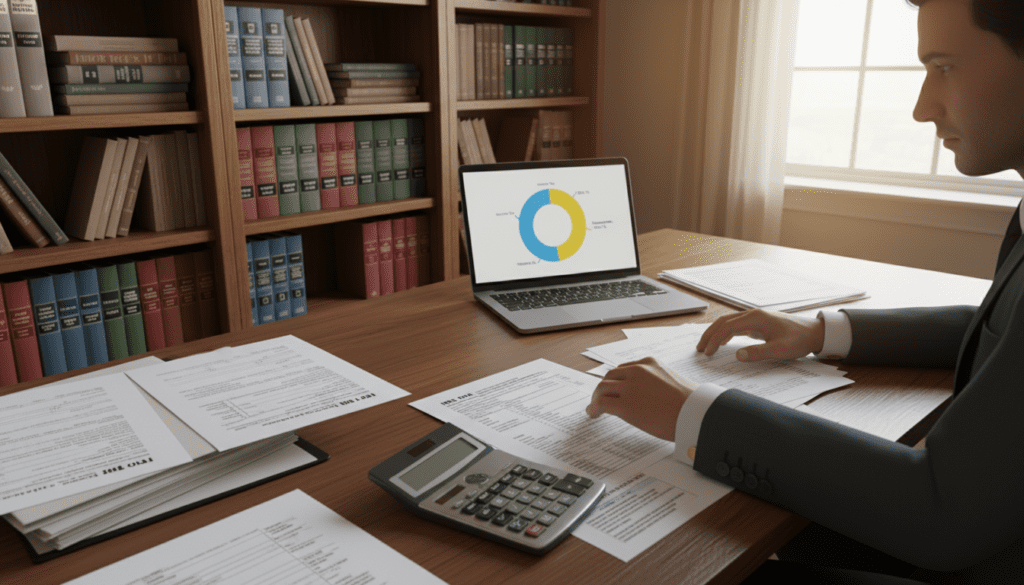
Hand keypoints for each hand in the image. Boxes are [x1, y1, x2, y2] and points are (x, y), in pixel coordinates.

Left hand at [586, 357, 695, 440]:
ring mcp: (630, 387)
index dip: (615, 381)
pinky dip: (594, 408)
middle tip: (600, 399)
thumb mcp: (671, 381)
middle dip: (603, 388)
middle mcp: (637, 371)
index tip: (613, 389)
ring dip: (596, 398)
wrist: (695, 414)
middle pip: (609, 376)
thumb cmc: (690, 403)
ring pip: (602, 388)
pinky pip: (601, 403)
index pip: (624, 369)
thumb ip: (656, 382)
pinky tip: (594, 414)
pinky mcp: (625, 405)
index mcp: (649, 363)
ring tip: (594, 408)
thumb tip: (648, 395)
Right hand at [695, 309, 824, 361]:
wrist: (814, 332)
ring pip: (728, 322)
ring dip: (716, 333)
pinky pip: (736, 325)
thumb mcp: (779, 350)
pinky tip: (724, 341)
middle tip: (699, 349)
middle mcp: (753, 315)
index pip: (727, 327)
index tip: (707, 353)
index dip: (714, 340)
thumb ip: (758, 353)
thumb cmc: (799, 340)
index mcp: (756, 319)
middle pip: (723, 322)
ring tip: (707, 346)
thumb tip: (738, 355)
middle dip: (709, 335)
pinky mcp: (759, 323)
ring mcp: (755, 318)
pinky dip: (726, 333)